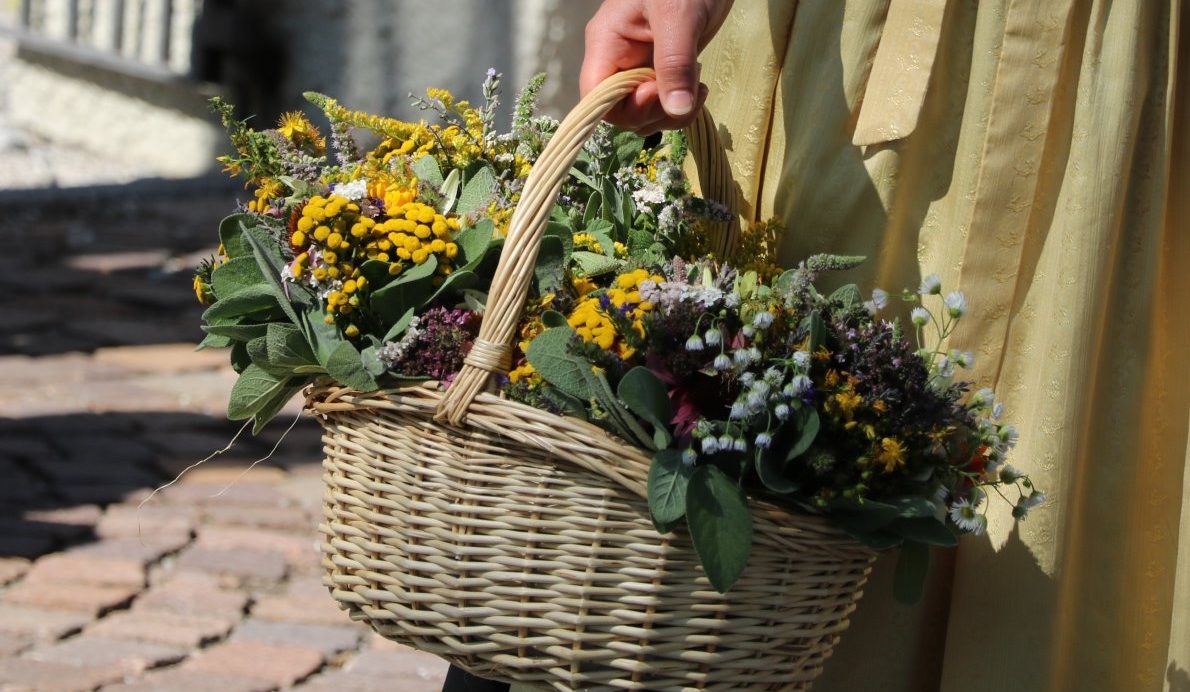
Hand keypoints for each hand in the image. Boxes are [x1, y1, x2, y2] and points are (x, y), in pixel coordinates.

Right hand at [580, 0, 732, 133]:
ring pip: (641, 113)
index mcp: (607, 42)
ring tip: (698, 89)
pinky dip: (681, 106)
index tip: (658, 92)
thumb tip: (676, 109)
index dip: (624, 108)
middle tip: (686, 94)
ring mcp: (639, 67)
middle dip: (652, 114)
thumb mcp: (678, 17)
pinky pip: (661, 104)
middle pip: (619, 111)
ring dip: (670, 113)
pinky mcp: (661, 71)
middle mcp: (617, 59)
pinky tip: (699, 87)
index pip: (595, 97)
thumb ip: (675, 63)